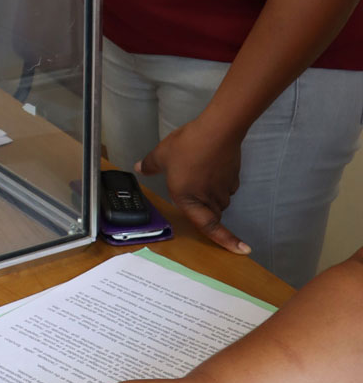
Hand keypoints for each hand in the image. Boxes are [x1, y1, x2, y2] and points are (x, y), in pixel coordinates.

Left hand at [137, 115, 249, 254]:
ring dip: (212, 195)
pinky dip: (221, 182)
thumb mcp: (162, 154)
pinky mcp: (234, 178)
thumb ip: (150, 164)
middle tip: (194, 188)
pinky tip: (213, 166)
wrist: (217, 131)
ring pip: (220, 200)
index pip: (208, 226)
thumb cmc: (187, 145)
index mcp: (188, 199)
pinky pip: (227, 187)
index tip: (243, 251)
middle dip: (206, 209)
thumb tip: (138, 168)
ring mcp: (223, 189)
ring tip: (200, 171)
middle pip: (212, 213)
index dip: (225, 240)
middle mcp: (208, 199)